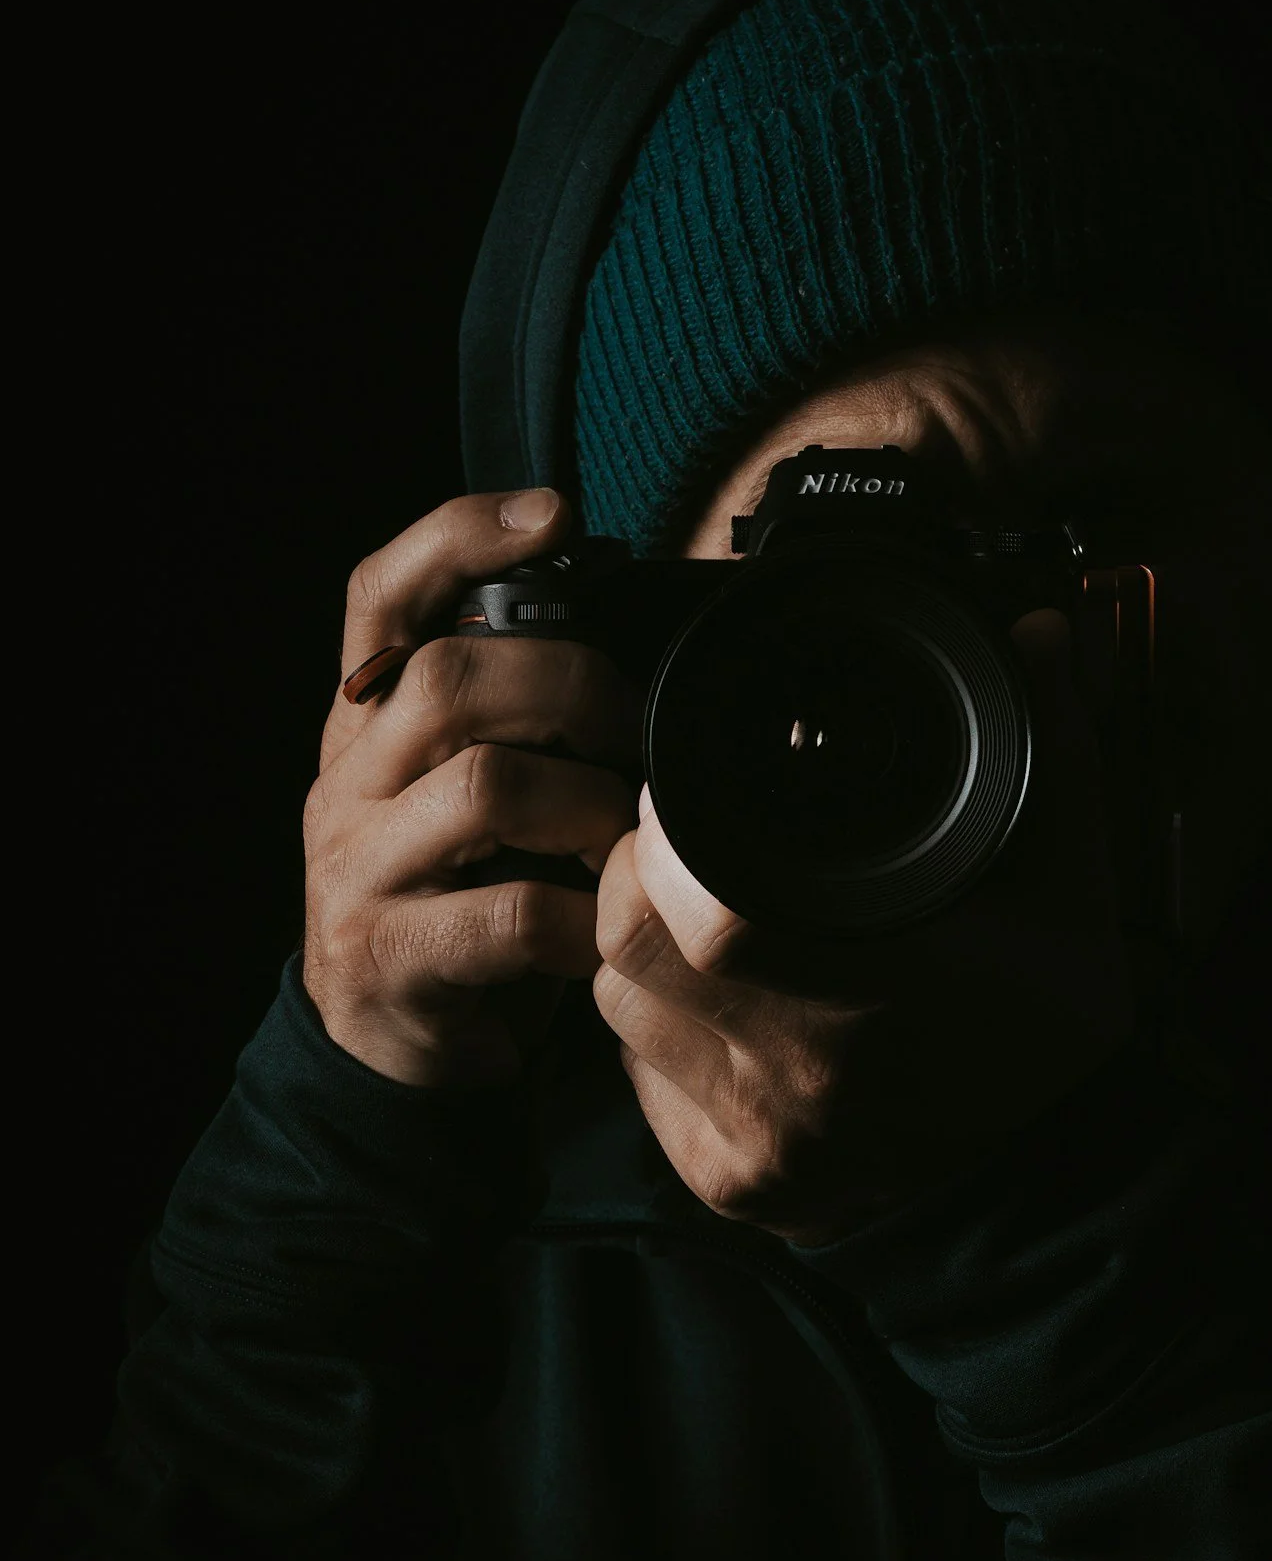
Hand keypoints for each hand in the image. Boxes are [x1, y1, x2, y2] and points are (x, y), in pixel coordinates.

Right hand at [304, 488, 641, 1086]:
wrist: (392, 1047)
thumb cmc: (463, 899)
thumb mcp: (472, 791)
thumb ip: (517, 717)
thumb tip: (630, 635)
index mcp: (365, 721)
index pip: (382, 594)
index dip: (459, 536)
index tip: (553, 513)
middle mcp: (347, 780)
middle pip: (448, 679)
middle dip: (571, 688)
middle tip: (635, 735)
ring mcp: (357, 868)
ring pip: (483, 787)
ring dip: (588, 804)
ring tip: (625, 838)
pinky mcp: (392, 956)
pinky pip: (510, 915)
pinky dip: (584, 919)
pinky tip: (607, 931)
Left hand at [591, 611, 1133, 1244]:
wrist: (1049, 1188)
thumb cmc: (1050, 1035)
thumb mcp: (1076, 887)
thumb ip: (1051, 750)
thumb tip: (1037, 632)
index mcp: (878, 996)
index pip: (703, 912)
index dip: (670, 841)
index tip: (693, 803)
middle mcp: (798, 1080)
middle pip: (628, 940)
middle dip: (638, 874)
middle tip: (689, 846)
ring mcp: (750, 1138)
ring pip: (615, 1001)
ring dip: (642, 945)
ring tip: (713, 919)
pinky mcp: (719, 1177)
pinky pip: (631, 1073)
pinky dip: (655, 1023)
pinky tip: (720, 1002)